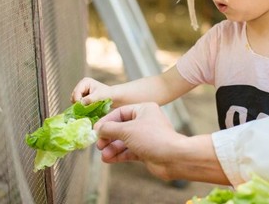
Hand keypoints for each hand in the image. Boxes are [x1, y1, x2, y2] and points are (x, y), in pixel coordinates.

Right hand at [71, 77, 110, 104]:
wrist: (113, 97)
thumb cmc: (107, 94)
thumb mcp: (98, 96)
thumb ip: (88, 99)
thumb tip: (80, 104)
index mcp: (85, 82)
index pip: (76, 92)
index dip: (77, 100)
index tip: (82, 107)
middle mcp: (82, 85)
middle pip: (74, 96)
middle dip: (78, 103)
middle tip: (84, 109)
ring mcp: (82, 91)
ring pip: (75, 100)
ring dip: (80, 105)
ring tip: (86, 108)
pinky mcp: (83, 96)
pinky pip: (78, 103)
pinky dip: (81, 106)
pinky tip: (87, 108)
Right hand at [94, 102, 229, 183]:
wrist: (173, 158)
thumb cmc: (152, 138)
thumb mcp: (127, 130)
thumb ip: (110, 129)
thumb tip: (98, 129)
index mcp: (144, 109)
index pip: (120, 112)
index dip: (107, 121)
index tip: (95, 130)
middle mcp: (145, 121)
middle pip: (121, 127)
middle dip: (109, 136)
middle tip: (98, 144)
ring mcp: (146, 137)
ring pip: (124, 141)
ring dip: (112, 148)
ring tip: (103, 155)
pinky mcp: (146, 150)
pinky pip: (129, 151)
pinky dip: (119, 155)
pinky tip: (108, 159)